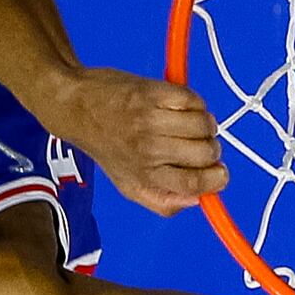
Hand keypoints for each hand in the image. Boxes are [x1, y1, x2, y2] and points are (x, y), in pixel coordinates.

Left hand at [49, 66, 226, 216]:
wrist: (74, 105)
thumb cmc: (103, 143)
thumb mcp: (126, 183)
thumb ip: (161, 200)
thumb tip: (196, 201)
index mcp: (144, 176)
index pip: (194, 184)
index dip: (216, 179)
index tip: (220, 172)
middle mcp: (148, 150)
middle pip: (205, 153)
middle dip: (212, 148)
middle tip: (201, 143)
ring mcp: (150, 120)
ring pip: (204, 125)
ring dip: (205, 124)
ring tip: (190, 123)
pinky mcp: (152, 93)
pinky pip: (193, 100)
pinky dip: (194, 102)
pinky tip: (179, 105)